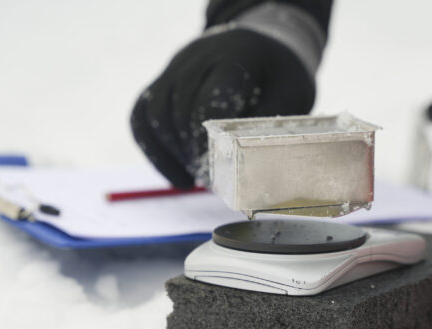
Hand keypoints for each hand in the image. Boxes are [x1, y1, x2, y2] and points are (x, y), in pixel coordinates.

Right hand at [131, 28, 314, 187]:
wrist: (263, 43)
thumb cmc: (280, 75)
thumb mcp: (289, 98)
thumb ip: (265, 129)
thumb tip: (247, 171)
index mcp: (234, 57)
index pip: (206, 102)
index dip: (205, 142)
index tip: (214, 170)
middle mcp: (197, 56)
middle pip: (177, 109)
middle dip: (188, 151)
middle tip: (207, 180)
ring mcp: (176, 65)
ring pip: (153, 111)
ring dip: (169, 152)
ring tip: (190, 179)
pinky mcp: (164, 77)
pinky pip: (142, 113)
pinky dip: (152, 147)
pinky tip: (174, 173)